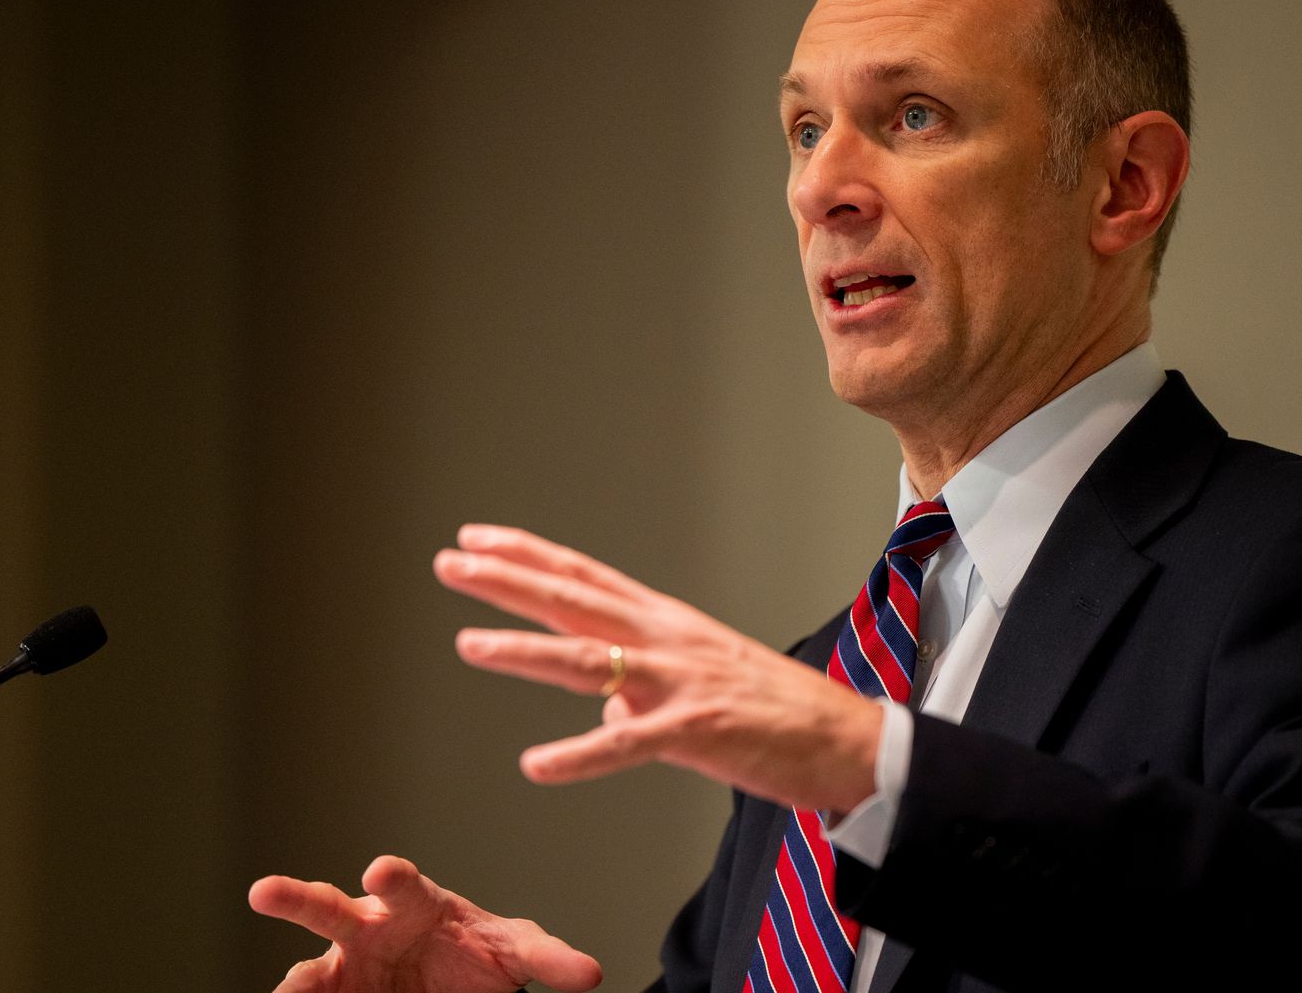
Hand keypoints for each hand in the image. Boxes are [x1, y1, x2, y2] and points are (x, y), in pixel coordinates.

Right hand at [248, 854, 600, 992]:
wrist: (458, 985)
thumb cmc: (479, 954)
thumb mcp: (517, 952)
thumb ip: (549, 960)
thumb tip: (591, 974)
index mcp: (412, 902)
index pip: (401, 883)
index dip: (391, 876)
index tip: (381, 870)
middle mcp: (367, 930)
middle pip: (327, 908)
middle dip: (295, 898)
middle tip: (264, 890)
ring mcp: (345, 971)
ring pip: (308, 973)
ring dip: (296, 984)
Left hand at [435, 524, 883, 811]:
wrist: (851, 740)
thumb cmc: (778, 714)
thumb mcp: (700, 685)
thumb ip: (641, 690)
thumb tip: (601, 711)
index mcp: (667, 622)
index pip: (584, 576)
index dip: (527, 555)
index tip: (476, 537)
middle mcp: (668, 639)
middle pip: (574, 600)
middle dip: (506, 580)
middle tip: (449, 561)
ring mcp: (681, 681)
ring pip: (588, 659)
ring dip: (524, 650)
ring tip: (468, 644)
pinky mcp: (698, 730)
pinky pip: (626, 744)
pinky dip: (579, 755)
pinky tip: (536, 765)